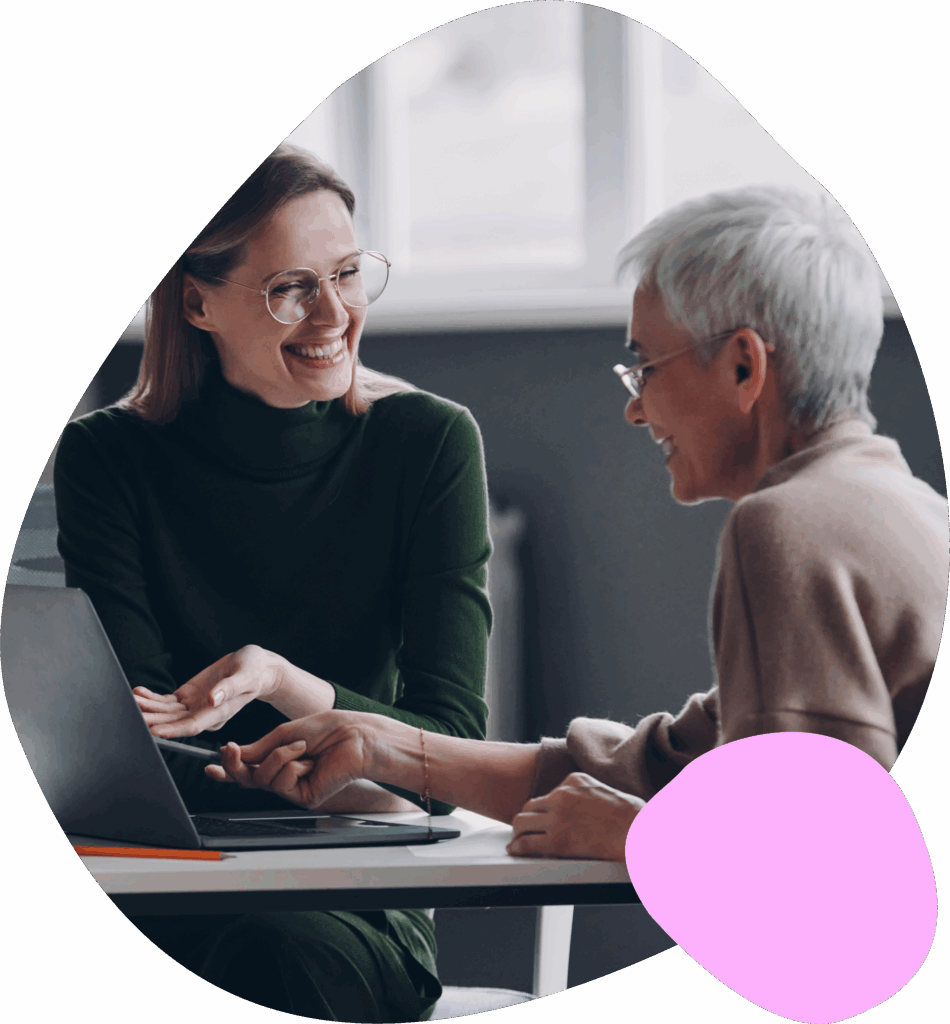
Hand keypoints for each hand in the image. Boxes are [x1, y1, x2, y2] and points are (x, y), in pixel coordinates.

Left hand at [133, 645, 283, 737]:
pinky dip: (153, 698)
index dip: (173, 730)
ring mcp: (195, 706)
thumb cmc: (255, 670)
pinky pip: (167, 701)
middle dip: (152, 720)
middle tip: (132, 716)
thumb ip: (230, 687)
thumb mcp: (247, 676)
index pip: (193, 726)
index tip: (155, 731)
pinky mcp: (188, 696)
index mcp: (219, 712)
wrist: (256, 668)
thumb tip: (213, 698)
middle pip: (174, 722)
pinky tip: (140, 692)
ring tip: (131, 700)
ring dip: (148, 708)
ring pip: (167, 712)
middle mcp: (204, 713)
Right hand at [204, 711, 384, 808]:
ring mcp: (294, 787)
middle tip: (231, 750)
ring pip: (263, 779)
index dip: (228, 770)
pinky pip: (282, 783)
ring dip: (278, 757)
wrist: (355, 736)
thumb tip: (235, 754)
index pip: (249, 768)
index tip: (211, 767)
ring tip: (301, 747)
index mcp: (280, 757)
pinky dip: (292, 766)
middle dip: (236, 765)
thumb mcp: (285, 733)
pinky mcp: (304, 797)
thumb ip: (260, 748)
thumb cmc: (328, 730)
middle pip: (248, 779)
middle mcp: (284, 774)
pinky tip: (308, 761)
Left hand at [506, 773, 644, 860]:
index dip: (543, 809)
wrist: (638, 830)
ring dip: (519, 831)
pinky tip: (516, 849)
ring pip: (521, 822)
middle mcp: (561, 795)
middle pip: (529, 806)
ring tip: (519, 840)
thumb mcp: (602, 790)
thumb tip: (576, 806)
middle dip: (526, 819)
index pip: (547, 794)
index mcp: (573, 780)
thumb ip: (584, 794)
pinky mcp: (558, 840)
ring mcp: (557, 818)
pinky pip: (527, 843)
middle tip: (525, 829)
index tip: (541, 817)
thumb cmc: (630, 815)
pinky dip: (517, 847)